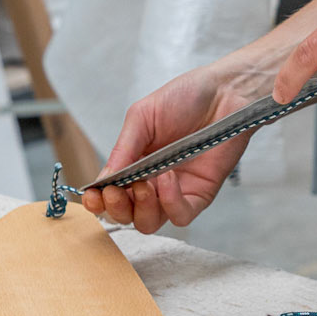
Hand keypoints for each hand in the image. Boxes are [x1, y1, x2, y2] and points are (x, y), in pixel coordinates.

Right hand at [83, 59, 272, 233]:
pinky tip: (169, 177)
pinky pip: (179, 216)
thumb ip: (123, 149)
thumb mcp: (142, 116)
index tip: (91, 196)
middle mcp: (152, 181)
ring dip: (140, 209)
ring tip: (144, 184)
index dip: (98, 201)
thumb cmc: (184, 98)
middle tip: (116, 191)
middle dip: (116, 208)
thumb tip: (102, 180)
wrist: (225, 92)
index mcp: (134, 162)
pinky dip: (169, 202)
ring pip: (149, 223)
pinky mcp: (199, 195)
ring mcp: (175, 191)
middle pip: (126, 214)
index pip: (110, 192)